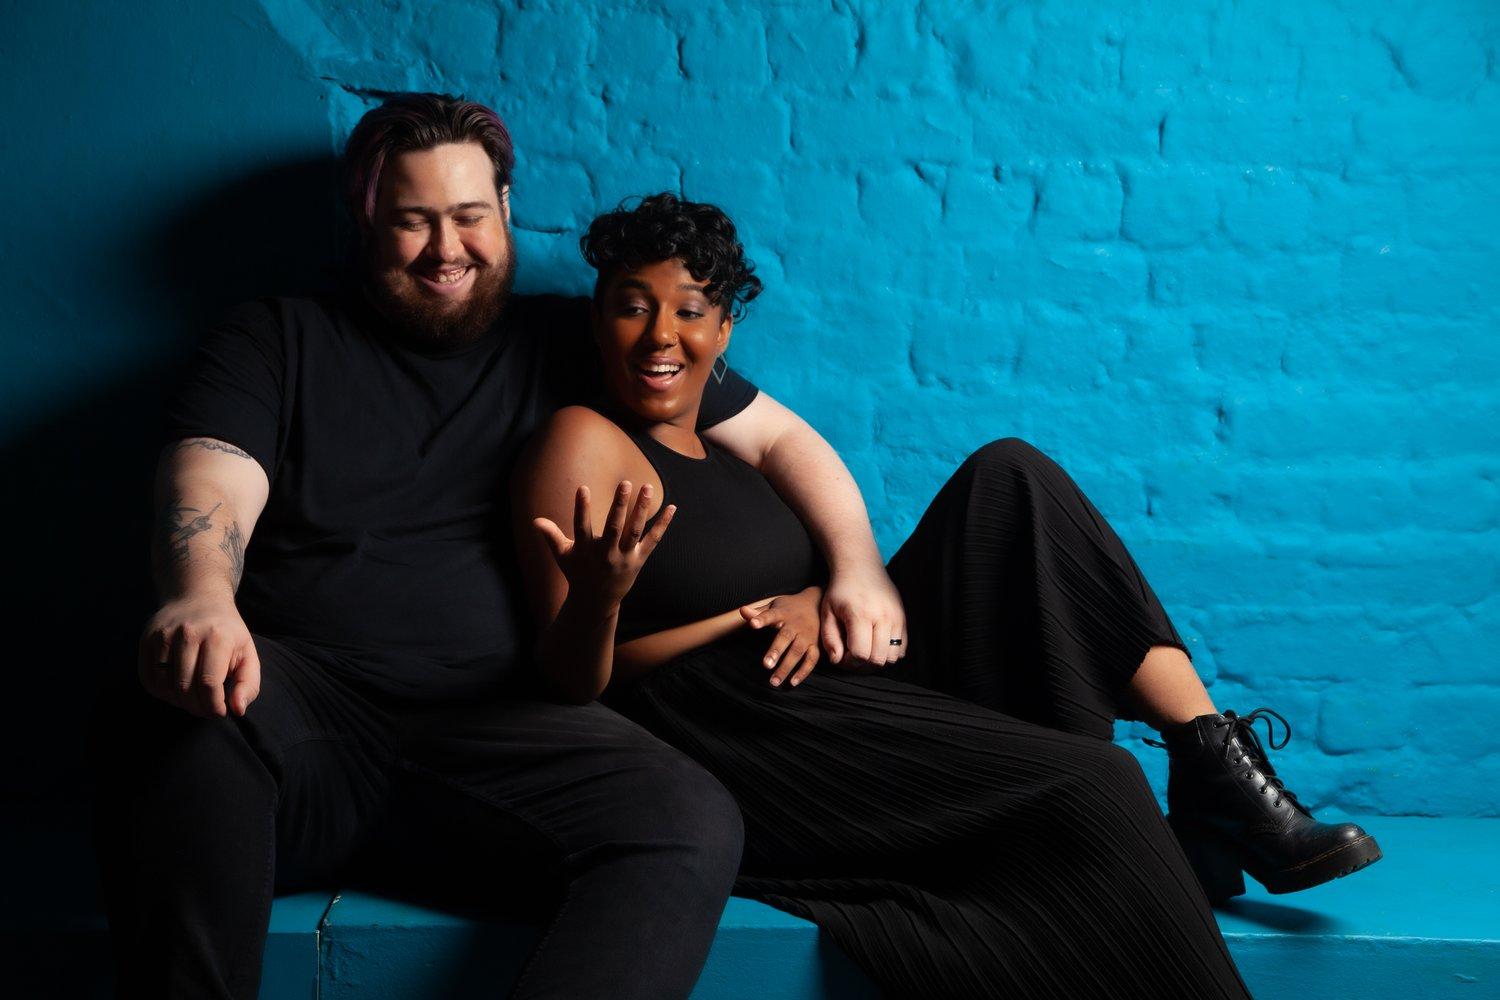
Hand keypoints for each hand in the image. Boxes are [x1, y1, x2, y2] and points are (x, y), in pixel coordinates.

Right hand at [138, 593, 261, 717]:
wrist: (199, 598)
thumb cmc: (227, 633)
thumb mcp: (247, 653)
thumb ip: (248, 684)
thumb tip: (237, 710)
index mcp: (218, 636)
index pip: (209, 684)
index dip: (214, 706)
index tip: (220, 712)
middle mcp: (188, 633)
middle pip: (185, 688)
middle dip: (197, 707)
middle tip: (206, 708)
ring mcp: (164, 635)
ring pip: (164, 686)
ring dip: (178, 702)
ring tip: (192, 699)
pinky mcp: (147, 639)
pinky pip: (148, 679)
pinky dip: (162, 693)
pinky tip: (176, 690)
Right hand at [533, 481, 674, 610]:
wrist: (596, 601)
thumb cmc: (578, 573)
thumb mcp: (563, 556)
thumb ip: (551, 536)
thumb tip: (535, 521)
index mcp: (585, 550)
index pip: (582, 526)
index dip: (581, 508)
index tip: (582, 488)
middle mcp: (606, 554)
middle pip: (613, 527)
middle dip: (619, 505)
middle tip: (625, 483)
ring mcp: (624, 558)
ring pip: (634, 531)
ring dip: (641, 509)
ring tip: (647, 486)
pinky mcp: (638, 560)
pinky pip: (653, 540)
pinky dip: (663, 525)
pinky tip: (672, 507)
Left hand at [740, 586, 822, 687]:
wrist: (816, 604)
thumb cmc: (789, 608)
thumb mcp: (774, 606)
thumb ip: (759, 612)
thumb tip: (742, 611)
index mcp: (783, 613)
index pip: (770, 615)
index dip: (761, 619)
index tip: (752, 624)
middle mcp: (796, 625)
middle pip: (786, 637)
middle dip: (776, 651)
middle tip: (766, 665)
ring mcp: (807, 635)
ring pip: (798, 651)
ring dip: (786, 667)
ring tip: (774, 681)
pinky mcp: (815, 645)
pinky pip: (811, 659)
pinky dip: (803, 672)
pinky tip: (792, 682)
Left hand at [820, 565, 907, 669]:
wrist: (861, 566)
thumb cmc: (840, 590)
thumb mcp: (827, 612)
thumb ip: (830, 638)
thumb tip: (838, 661)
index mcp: (861, 614)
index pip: (861, 654)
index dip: (850, 662)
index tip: (842, 655)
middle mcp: (883, 616)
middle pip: (878, 659)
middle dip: (863, 664)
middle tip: (852, 656)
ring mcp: (897, 617)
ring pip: (892, 657)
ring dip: (878, 659)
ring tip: (865, 650)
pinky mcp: (904, 618)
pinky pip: (902, 648)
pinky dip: (890, 652)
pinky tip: (876, 643)